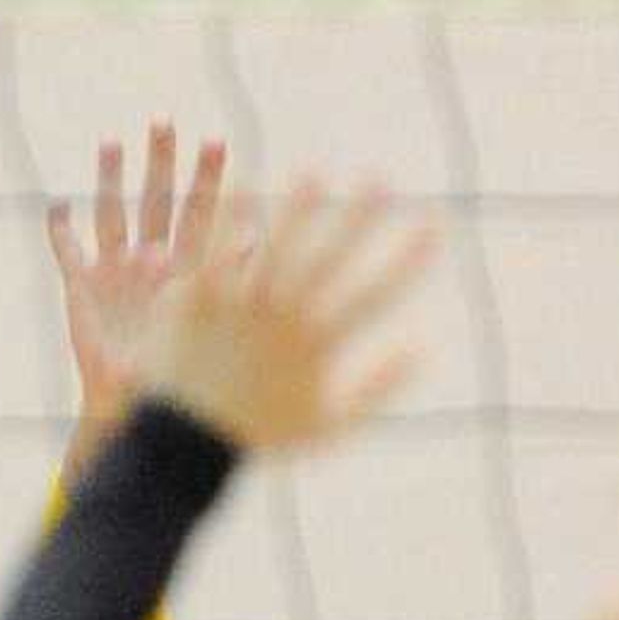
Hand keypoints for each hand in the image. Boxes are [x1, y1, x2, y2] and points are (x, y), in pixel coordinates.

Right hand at [47, 121, 227, 479]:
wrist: (139, 406)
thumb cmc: (182, 373)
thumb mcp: (207, 321)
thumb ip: (226, 277)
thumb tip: (253, 238)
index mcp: (187, 267)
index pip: (201, 211)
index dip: (209, 178)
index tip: (218, 140)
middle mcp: (151, 260)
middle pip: (156, 199)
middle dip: (160, 161)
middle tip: (165, 120)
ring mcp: (115, 271)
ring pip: (112, 213)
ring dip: (110, 179)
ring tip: (112, 140)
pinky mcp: (81, 289)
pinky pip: (67, 252)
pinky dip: (61, 231)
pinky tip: (59, 206)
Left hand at [141, 177, 434, 453]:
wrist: (184, 445)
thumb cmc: (262, 435)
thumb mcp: (331, 424)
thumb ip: (380, 387)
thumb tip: (424, 348)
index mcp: (318, 346)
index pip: (375, 294)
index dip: (407, 259)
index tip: (434, 224)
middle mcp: (283, 321)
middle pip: (329, 259)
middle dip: (359, 217)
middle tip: (381, 178)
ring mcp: (239, 308)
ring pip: (275, 247)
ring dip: (297, 210)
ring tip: (314, 173)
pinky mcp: (197, 300)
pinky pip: (216, 250)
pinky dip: (231, 217)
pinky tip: (242, 183)